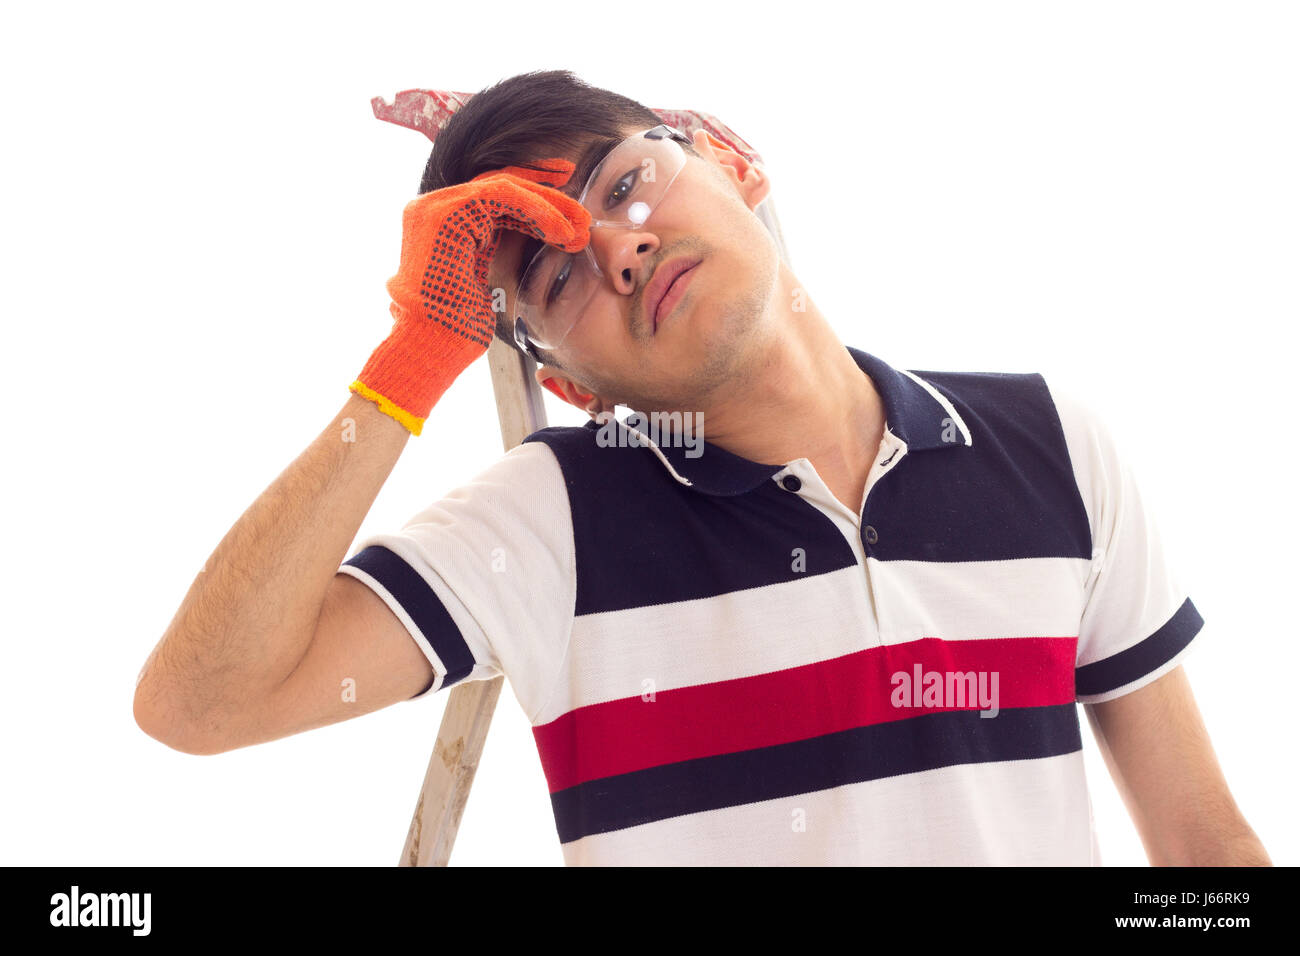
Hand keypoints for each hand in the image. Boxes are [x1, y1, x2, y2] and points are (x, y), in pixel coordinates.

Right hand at [350, 159, 590, 434]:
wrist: (434, 343)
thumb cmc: (459, 325)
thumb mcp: (488, 276)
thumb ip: (500, 247)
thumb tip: (534, 235)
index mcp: (443, 220)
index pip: (494, 193)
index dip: (535, 193)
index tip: (569, 205)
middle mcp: (435, 206)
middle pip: (501, 184)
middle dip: (548, 192)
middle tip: (582, 209)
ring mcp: (437, 206)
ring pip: (505, 187)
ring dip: (549, 206)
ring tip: (579, 228)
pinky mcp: (446, 211)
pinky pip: (501, 196)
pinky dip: (536, 210)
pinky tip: (560, 232)